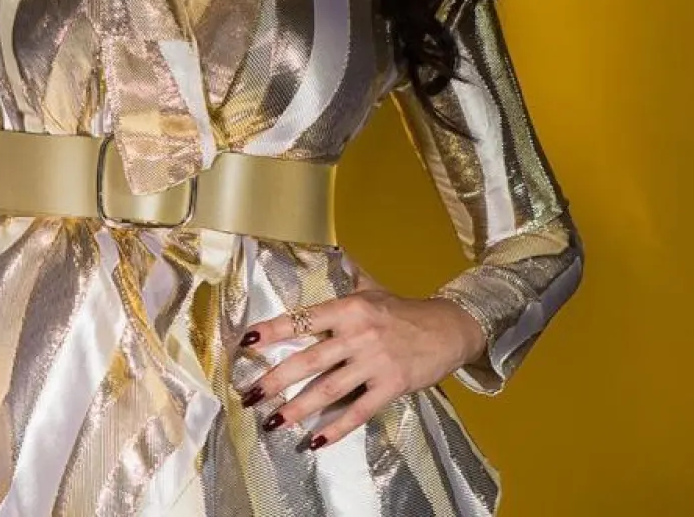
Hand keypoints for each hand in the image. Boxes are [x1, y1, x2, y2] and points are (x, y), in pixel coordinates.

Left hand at [235, 287, 486, 449]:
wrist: (448, 328)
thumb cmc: (403, 310)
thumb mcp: (372, 288)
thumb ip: (348, 277)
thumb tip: (330, 252)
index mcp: (349, 308)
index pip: (304, 319)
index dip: (273, 330)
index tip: (246, 340)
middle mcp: (358, 334)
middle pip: (310, 360)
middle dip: (276, 379)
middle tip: (249, 395)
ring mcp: (374, 362)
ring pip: (329, 389)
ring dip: (298, 408)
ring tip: (273, 421)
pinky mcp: (391, 386)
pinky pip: (359, 411)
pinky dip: (337, 428)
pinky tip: (316, 441)